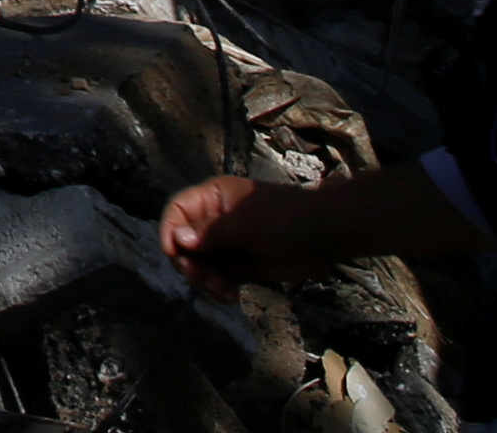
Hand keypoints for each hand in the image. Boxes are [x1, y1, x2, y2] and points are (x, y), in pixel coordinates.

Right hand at [158, 176, 309, 287]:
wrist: (326, 236)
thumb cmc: (286, 219)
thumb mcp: (247, 223)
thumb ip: (212, 232)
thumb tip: (178, 239)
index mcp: (212, 199)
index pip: (177, 211)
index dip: (169, 231)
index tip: (175, 255)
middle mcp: (214, 221)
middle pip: (184, 243)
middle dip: (191, 264)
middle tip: (207, 281)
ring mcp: (227, 244)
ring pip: (200, 265)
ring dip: (206, 281)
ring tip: (225, 291)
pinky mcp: (240, 266)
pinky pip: (218, 278)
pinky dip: (220, 289)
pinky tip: (232, 296)